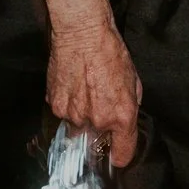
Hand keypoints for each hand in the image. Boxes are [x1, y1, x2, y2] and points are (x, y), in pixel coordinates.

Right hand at [47, 16, 140, 167]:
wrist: (82, 32)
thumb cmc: (110, 51)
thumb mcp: (133, 79)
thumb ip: (130, 106)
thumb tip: (124, 119)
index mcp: (121, 116)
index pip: (122, 154)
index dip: (119, 155)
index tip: (116, 153)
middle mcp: (97, 121)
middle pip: (95, 143)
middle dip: (98, 131)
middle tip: (98, 107)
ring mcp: (74, 115)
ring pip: (77, 129)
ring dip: (81, 119)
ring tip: (84, 93)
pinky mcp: (55, 106)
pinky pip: (63, 114)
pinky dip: (67, 105)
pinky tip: (72, 87)